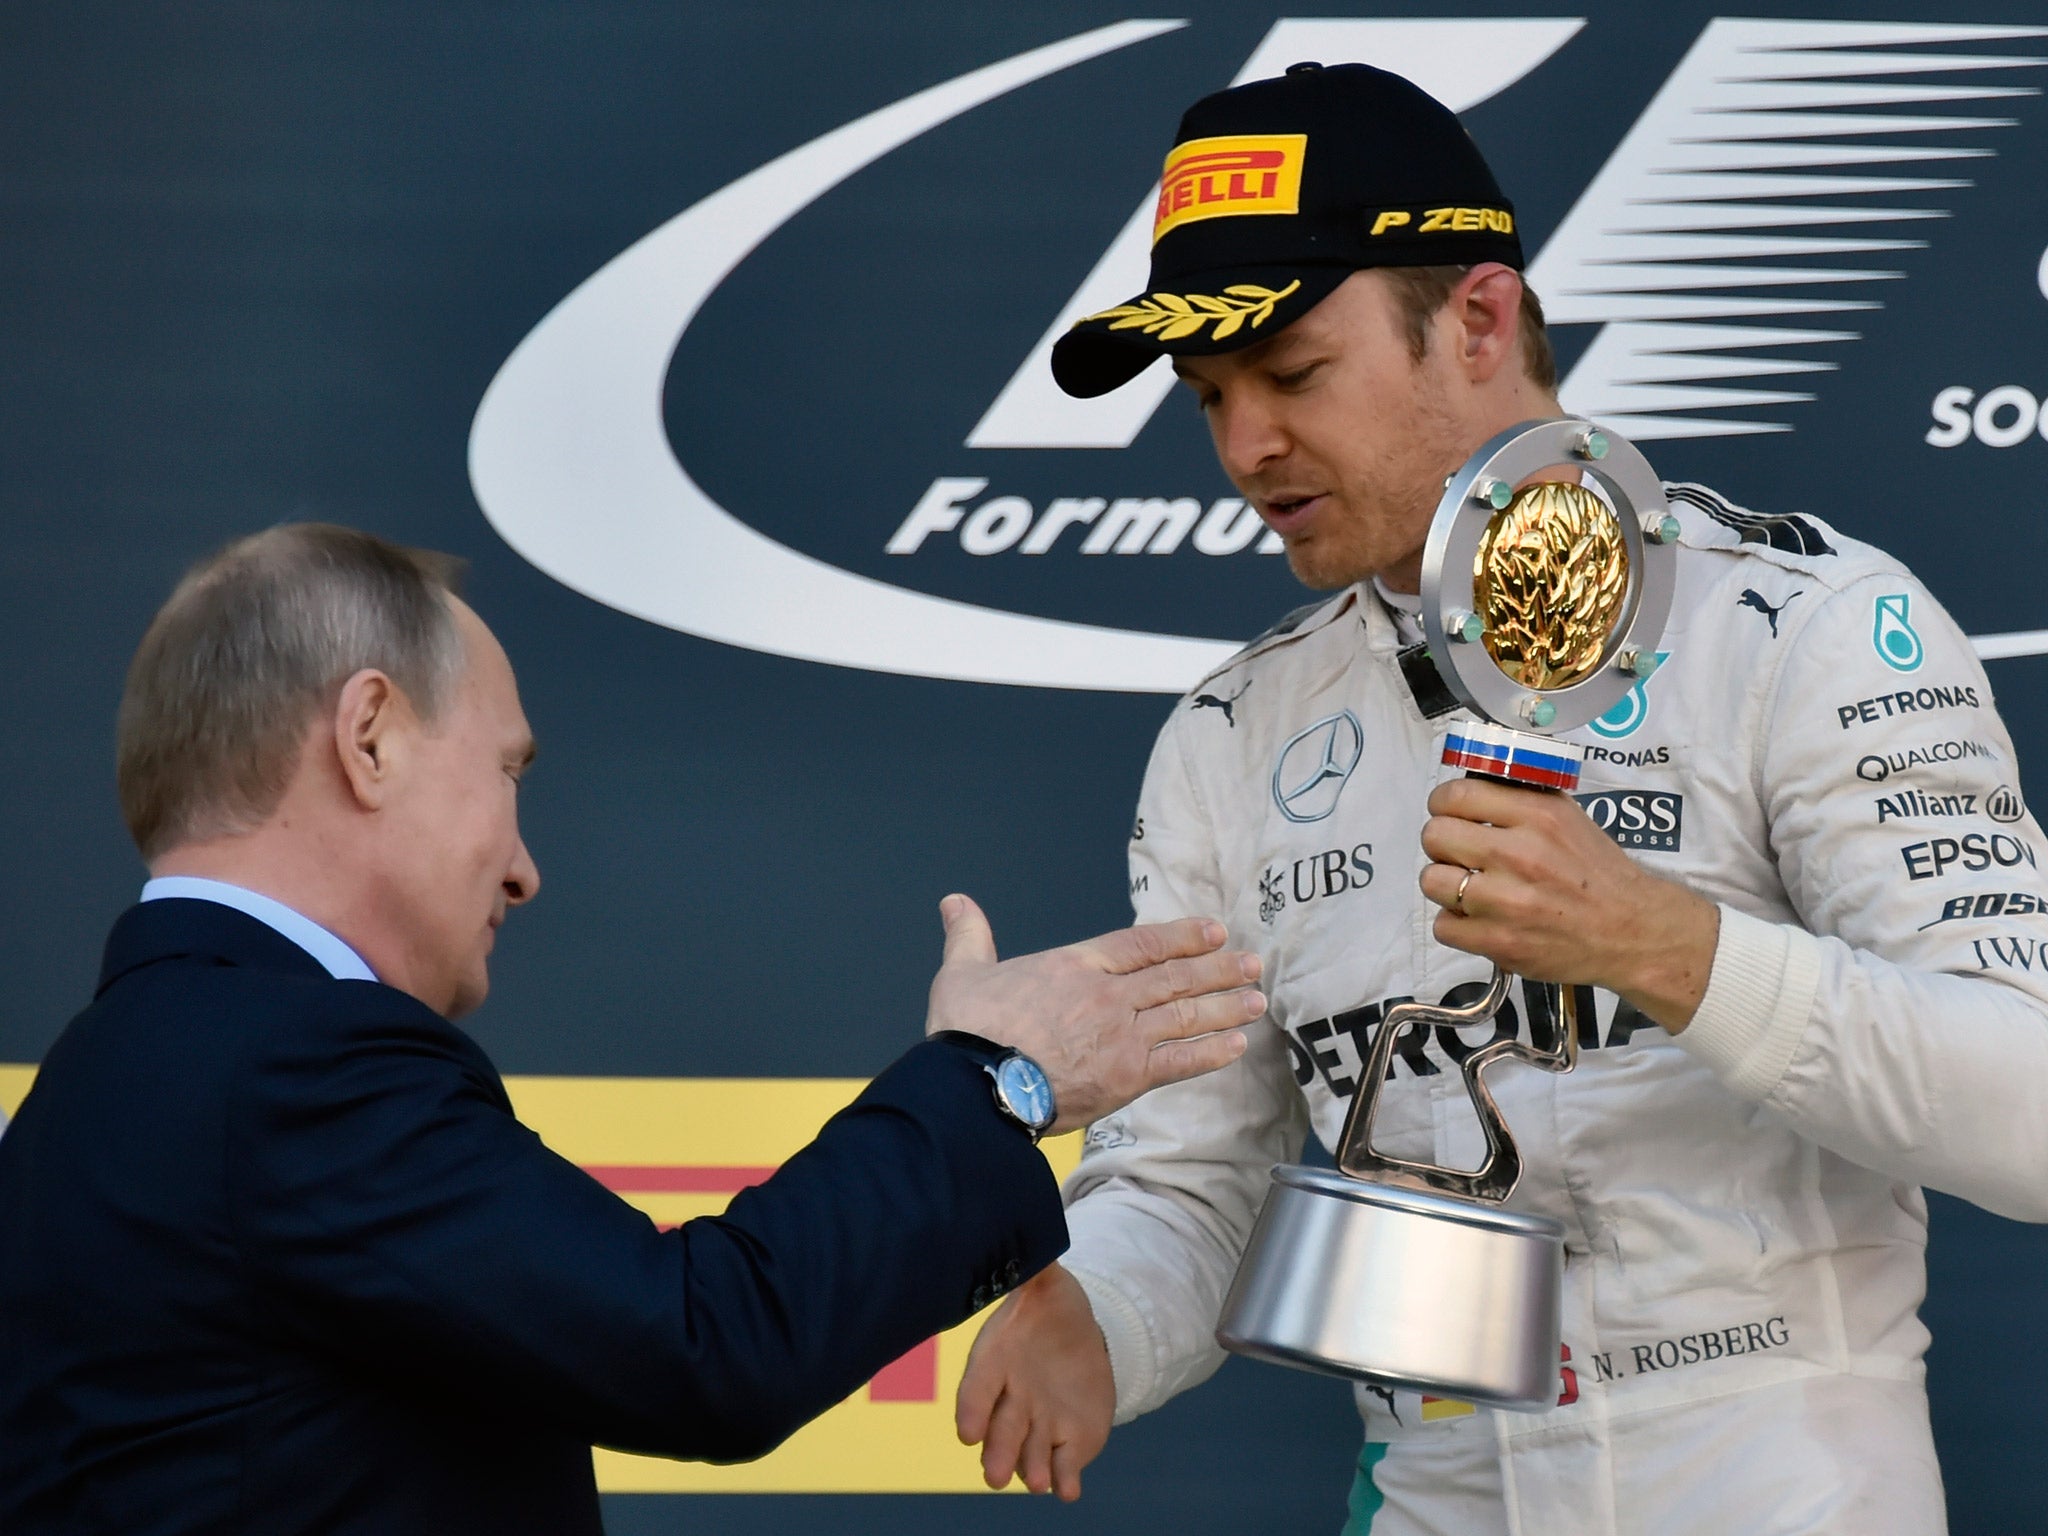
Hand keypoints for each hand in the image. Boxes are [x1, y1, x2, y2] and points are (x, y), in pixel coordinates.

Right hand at [926, 895, 1263, 1132]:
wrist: (978, 1083)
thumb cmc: (969, 1030)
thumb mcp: (963, 972)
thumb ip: (969, 936)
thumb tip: (954, 901)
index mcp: (1076, 965)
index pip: (1141, 944)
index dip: (1180, 936)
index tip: (1212, 930)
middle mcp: (1109, 995)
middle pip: (1175, 976)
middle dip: (1218, 968)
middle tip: (1252, 962)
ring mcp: (1123, 1035)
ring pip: (1186, 1014)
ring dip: (1225, 1006)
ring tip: (1256, 999)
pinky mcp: (1128, 1076)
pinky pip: (1181, 1062)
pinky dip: (1211, 1052)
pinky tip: (1237, 1045)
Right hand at [956, 1263, 1113, 1499]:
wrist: (1077, 1334)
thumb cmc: (1047, 1304)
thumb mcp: (1041, 1278)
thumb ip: (1031, 1266)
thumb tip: (1028, 1237)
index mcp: (997, 1361)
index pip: (977, 1389)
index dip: (971, 1411)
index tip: (968, 1431)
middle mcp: (1013, 1399)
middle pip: (1000, 1431)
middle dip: (998, 1453)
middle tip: (995, 1476)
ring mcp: (1041, 1424)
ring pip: (1030, 1454)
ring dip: (1031, 1470)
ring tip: (1036, 1482)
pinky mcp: (1071, 1440)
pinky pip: (1065, 1466)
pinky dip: (1066, 1481)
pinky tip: (1069, 1490)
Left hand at [1418, 778, 1719, 1030]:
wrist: (1632, 932)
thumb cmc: (1596, 872)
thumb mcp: (1567, 818)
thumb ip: (1519, 801)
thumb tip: (1467, 791)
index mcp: (1537, 816)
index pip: (1455, 796)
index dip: (1443, 805)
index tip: (1450, 815)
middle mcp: (1519, 854)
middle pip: (1434, 836)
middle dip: (1442, 845)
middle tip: (1460, 855)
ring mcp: (1507, 901)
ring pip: (1431, 882)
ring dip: (1446, 886)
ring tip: (1471, 890)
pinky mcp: (1500, 942)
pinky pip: (1443, 927)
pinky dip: (1457, 925)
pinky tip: (1481, 920)